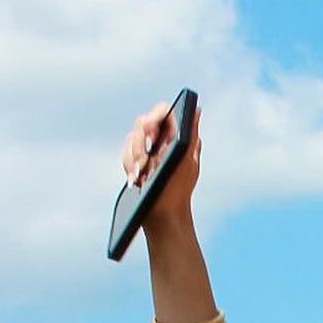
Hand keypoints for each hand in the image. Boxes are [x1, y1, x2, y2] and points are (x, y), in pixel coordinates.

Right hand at [122, 102, 201, 220]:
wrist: (165, 214)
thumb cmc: (179, 189)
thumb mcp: (188, 161)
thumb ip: (190, 133)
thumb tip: (196, 108)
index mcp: (177, 134)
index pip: (162, 111)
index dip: (154, 119)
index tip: (151, 137)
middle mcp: (162, 138)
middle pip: (142, 123)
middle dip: (141, 144)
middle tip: (145, 163)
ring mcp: (148, 148)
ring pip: (131, 139)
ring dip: (134, 158)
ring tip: (142, 175)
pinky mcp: (137, 160)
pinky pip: (126, 154)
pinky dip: (129, 166)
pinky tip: (136, 179)